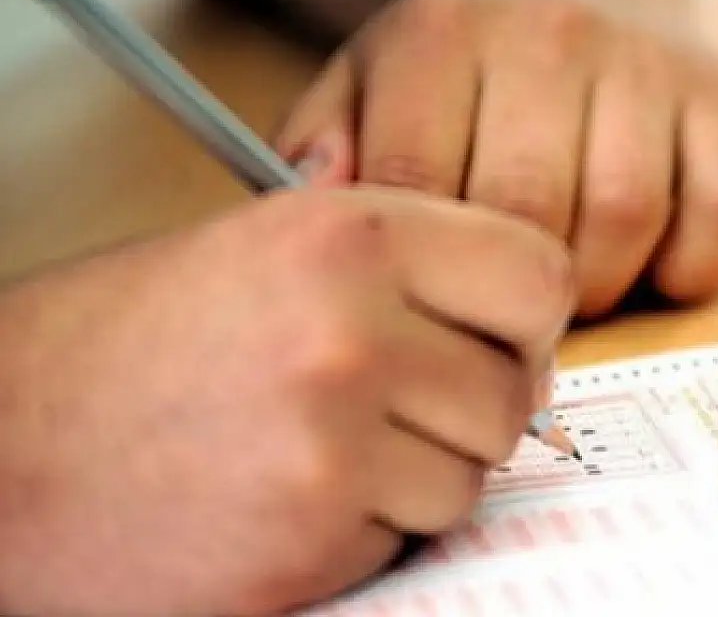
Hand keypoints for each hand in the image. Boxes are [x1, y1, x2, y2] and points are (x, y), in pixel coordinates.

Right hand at [0, 186, 572, 616]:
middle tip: (388, 407)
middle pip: (514, 392)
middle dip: (466, 410)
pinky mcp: (307, 539)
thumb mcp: (265, 248)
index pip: (538, 274)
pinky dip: (360, 531)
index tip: (492, 339)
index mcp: (347, 231)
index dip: (523, 319)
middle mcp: (350, 326)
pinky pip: (405, 538)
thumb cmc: (126, 346)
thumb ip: (402, 270)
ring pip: (470, 476)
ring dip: (412, 477)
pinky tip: (281, 498)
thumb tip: (524, 320)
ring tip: (312, 449)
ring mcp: (331, 440)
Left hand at [272, 0, 717, 317]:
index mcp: (443, 35)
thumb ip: (322, 147)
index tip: (427, 292)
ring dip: (598, 284)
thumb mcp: (368, 84)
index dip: (421, 266)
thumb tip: (310, 207)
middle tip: (501, 308)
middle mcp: (549, 33)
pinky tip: (648, 262)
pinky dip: (686, 266)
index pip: (421, 185)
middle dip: (510, 289)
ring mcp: (645, 63)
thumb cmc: (463, 70)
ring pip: (625, 218)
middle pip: (529, 211)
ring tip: (570, 285)